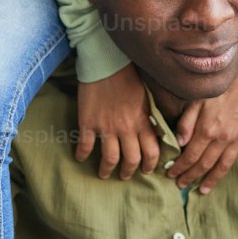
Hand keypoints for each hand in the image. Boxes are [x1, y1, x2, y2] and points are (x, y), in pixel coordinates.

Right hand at [75, 64, 161, 179]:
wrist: (106, 62)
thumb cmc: (128, 77)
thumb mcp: (146, 97)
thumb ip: (150, 117)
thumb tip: (158, 134)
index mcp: (142, 121)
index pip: (152, 151)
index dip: (150, 165)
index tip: (147, 170)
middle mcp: (126, 128)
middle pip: (131, 160)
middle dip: (128, 172)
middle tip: (125, 176)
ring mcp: (106, 127)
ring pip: (109, 158)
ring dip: (107, 170)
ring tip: (104, 174)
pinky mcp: (88, 122)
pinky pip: (85, 146)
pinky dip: (82, 155)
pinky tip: (79, 158)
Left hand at [166, 65, 237, 192]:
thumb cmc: (219, 83)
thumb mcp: (197, 99)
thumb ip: (187, 122)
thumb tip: (179, 142)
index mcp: (207, 129)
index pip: (190, 155)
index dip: (180, 166)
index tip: (171, 173)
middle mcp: (223, 138)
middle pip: (205, 164)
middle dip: (191, 176)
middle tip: (181, 185)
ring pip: (225, 165)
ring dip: (213, 179)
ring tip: (204, 190)